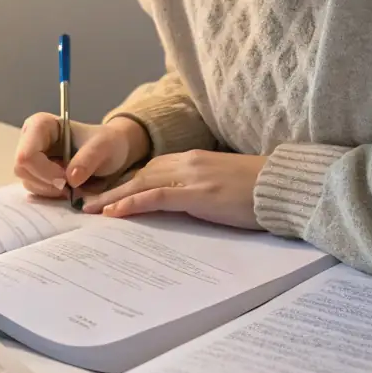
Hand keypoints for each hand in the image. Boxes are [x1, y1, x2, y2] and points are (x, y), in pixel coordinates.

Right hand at [14, 114, 149, 199]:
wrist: (110, 151)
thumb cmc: (106, 142)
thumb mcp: (103, 147)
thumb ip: (88, 159)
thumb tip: (70, 178)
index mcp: (40, 125)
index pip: (26, 154)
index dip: (44, 171)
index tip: (67, 179)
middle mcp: (30, 139)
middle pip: (22, 169)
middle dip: (47, 182)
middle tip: (71, 186)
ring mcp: (31, 156)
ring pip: (27, 181)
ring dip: (50, 189)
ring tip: (73, 185)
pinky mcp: (35, 172)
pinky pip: (34, 189)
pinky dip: (51, 193)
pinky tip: (68, 187)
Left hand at [82, 150, 267, 229]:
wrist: (284, 187)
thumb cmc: (261, 191)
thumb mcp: (225, 186)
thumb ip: (202, 189)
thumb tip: (186, 204)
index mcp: (195, 159)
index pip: (152, 168)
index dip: (127, 181)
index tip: (107, 192)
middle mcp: (189, 162)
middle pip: (141, 174)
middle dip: (113, 187)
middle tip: (87, 202)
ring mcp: (192, 176)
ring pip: (141, 183)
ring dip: (113, 197)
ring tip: (90, 210)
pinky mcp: (197, 194)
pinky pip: (155, 197)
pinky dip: (131, 203)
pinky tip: (113, 213)